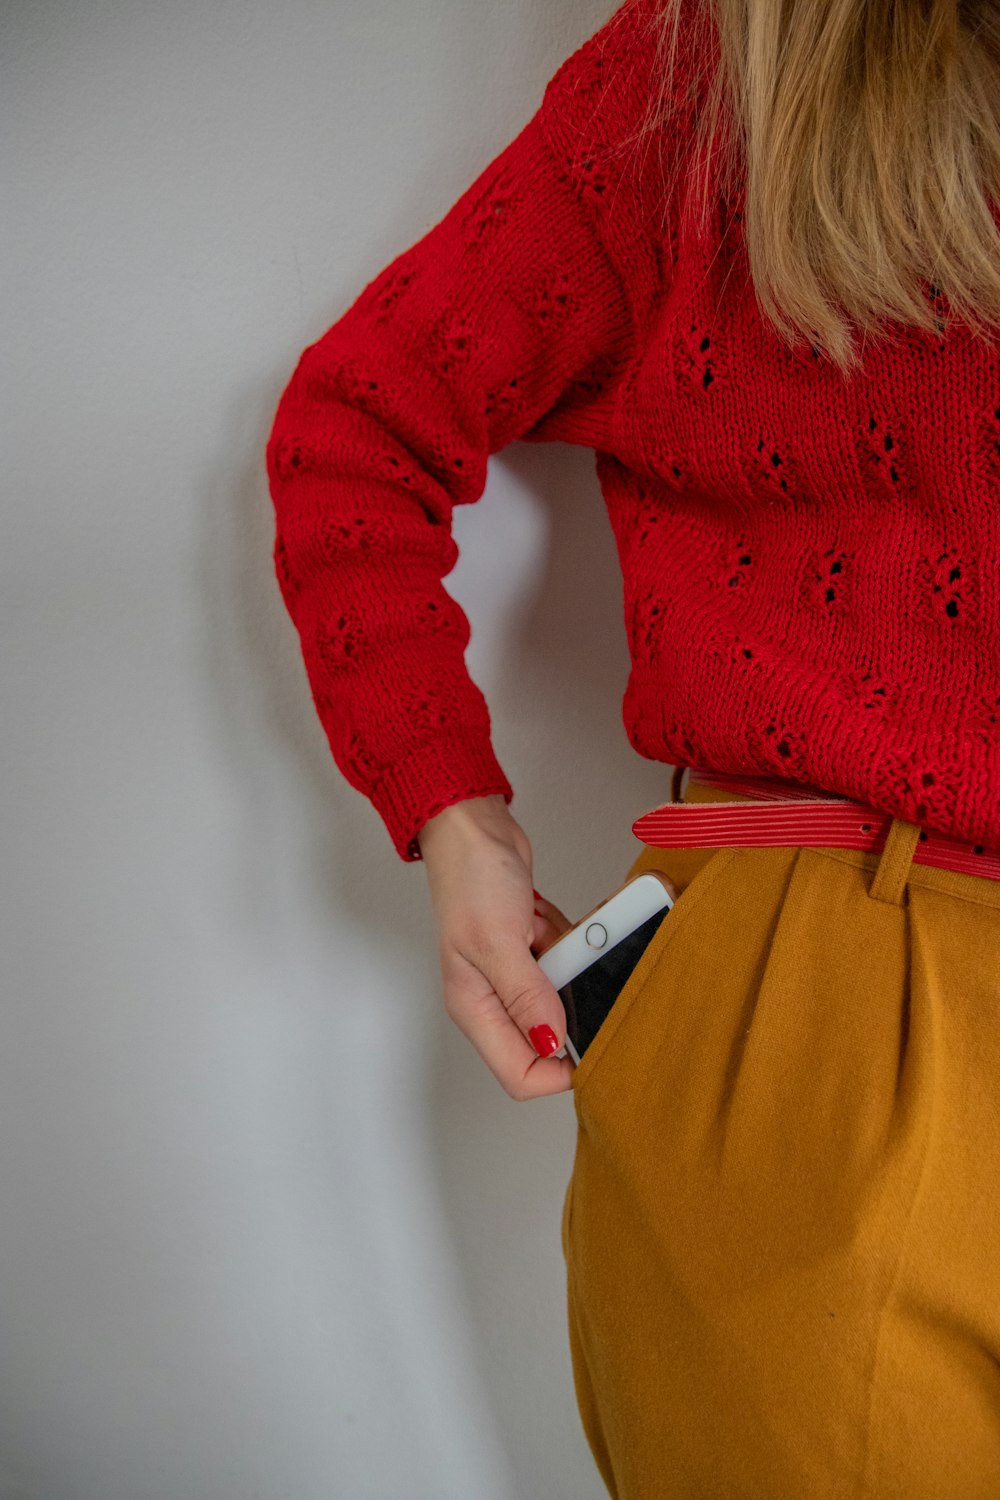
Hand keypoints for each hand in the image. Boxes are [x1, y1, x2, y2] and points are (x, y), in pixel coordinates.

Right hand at [417, 795, 574, 1099]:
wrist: (474, 828)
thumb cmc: (468, 877)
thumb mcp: (496, 940)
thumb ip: (526, 996)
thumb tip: (553, 1044)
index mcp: (475, 1009)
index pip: (519, 1074)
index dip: (558, 1072)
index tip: (592, 1045)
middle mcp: (495, 1000)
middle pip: (547, 1042)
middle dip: (575, 1013)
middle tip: (585, 981)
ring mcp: (516, 976)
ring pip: (565, 1001)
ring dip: (577, 970)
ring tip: (568, 939)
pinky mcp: (534, 952)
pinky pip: (570, 965)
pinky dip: (577, 946)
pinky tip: (563, 925)